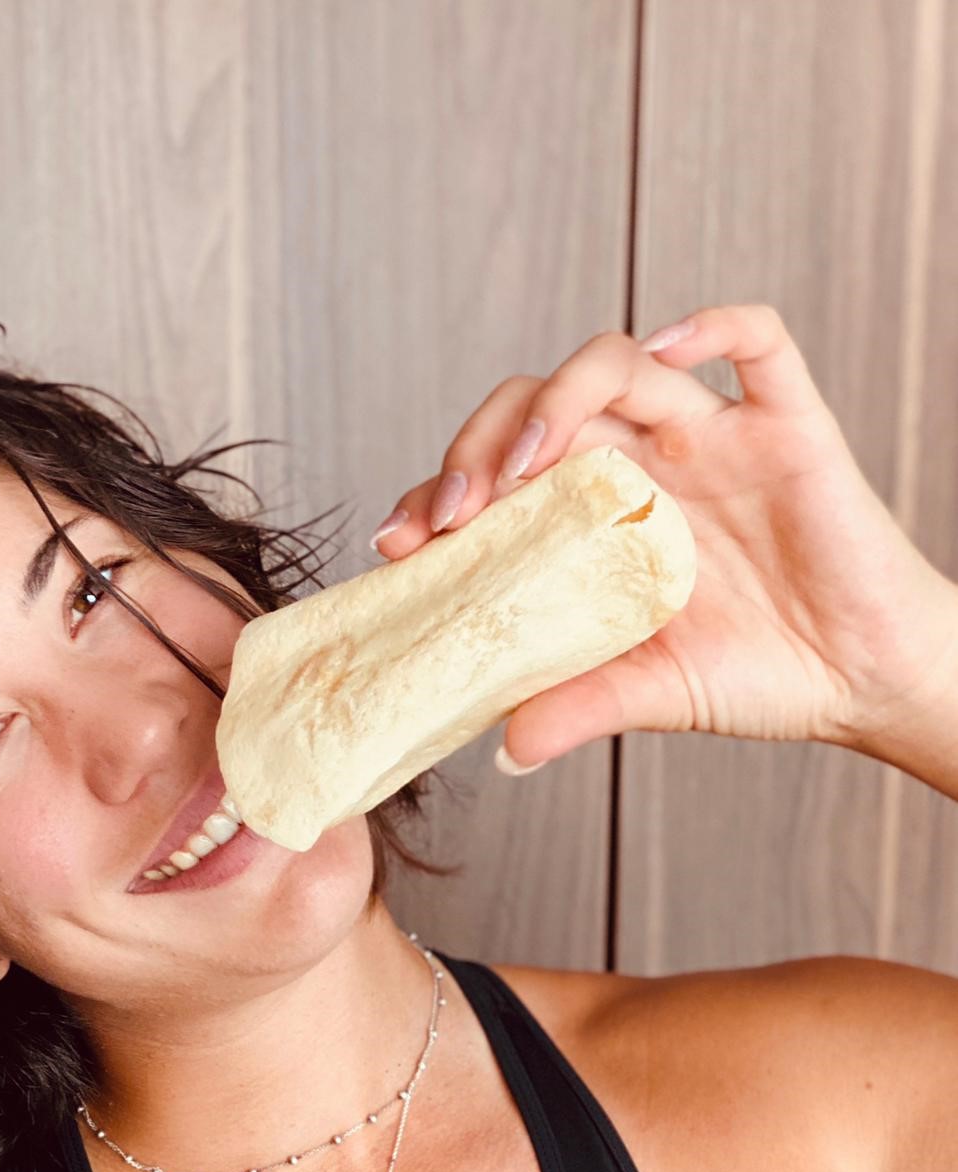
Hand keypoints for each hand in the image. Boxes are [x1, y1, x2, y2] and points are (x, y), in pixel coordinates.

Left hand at [370, 303, 957, 769]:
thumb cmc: (759, 678)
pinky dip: (711, 326)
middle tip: (450, 510)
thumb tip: (502, 753)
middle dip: (481, 443)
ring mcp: (713, 437)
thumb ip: (575, 708)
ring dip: (559, 398)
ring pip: (622, 363)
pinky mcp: (789, 427)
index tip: (399, 542)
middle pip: (542, 403)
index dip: (440, 492)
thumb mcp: (649, 695)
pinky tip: (667, 351)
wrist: (864, 683)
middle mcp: (646, 462)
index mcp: (597, 516)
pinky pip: (758, 340)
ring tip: (524, 462)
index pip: (500, 473)